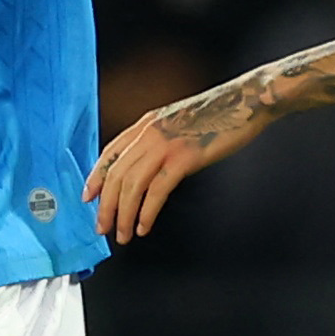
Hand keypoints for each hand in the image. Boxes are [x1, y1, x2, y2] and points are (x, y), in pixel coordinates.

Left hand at [83, 76, 274, 245]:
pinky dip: (147, 212)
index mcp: (146, 123)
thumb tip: (144, 164)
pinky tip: (144, 225)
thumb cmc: (218, 114)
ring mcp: (167, 144)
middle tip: (102, 227)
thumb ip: (158, 138)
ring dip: (124, 214)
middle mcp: (150, 132)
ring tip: (123, 234)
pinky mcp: (185, 158)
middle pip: (116, 174)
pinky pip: (157, 190)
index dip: (95, 177)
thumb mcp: (177, 121)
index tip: (88, 197)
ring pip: (132, 185)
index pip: (109, 153)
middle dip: (105, 205)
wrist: (245, 101)